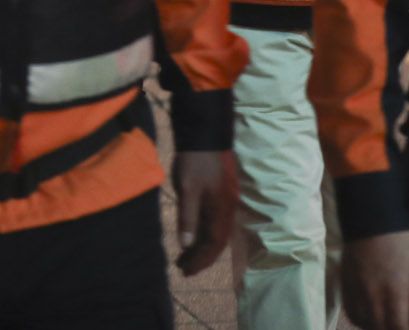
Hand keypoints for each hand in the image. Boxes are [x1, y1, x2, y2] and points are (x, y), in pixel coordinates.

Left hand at [172, 150, 238, 275]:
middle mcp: (226, 211)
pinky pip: (211, 223)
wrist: (203, 138)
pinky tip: (190, 239)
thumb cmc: (194, 163)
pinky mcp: (217, 198)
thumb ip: (187, 217)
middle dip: (200, 258)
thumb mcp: (187, 190)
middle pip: (216, 242)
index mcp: (221, 211)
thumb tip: (186, 244)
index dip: (200, 260)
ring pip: (214, 233)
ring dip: (200, 248)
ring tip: (183, 259)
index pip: (213, 244)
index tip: (186, 271)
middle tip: (182, 269)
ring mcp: (222, 204)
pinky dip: (200, 234)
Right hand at [344, 231, 408, 329]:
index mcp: (395, 288)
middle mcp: (373, 292)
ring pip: (362, 320)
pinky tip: (366, 316)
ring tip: (382, 323)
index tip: (408, 329)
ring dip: (373, 325)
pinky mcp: (346, 281)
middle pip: (379, 326)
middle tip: (396, 325)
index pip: (398, 325)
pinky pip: (349, 308)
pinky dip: (358, 317)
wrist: (370, 217)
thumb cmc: (400, 240)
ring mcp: (357, 287)